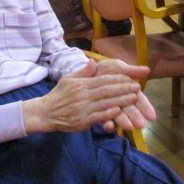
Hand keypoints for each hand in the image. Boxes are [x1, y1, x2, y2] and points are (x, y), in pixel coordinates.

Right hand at [22, 60, 144, 133]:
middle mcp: (83, 95)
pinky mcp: (83, 121)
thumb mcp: (68, 79)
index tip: (130, 77)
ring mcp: (83, 109)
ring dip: (122, 101)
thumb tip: (93, 61)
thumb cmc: (59, 95)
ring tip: (134, 98)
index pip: (102, 80)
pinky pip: (99, 117)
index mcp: (80, 84)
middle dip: (124, 89)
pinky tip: (120, 111)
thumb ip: (82, 72)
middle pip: (107, 91)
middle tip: (137, 87)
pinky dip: (110, 114)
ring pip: (105, 103)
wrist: (46, 112)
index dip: (117, 79)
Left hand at [93, 59, 155, 130]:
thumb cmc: (106, 69)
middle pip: (131, 110)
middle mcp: (121, 101)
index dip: (146, 108)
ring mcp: (111, 107)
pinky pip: (103, 118)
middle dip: (136, 117)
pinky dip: (107, 123)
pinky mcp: (100, 111)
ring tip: (129, 127)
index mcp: (128, 90)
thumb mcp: (119, 67)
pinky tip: (109, 126)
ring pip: (119, 116)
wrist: (89, 71)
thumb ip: (132, 70)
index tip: (152, 116)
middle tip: (141, 125)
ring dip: (123, 121)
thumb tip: (147, 70)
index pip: (139, 100)